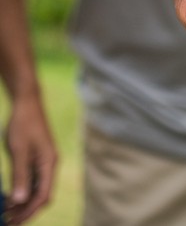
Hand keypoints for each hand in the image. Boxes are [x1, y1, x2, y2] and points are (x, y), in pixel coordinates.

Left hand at [3, 94, 56, 224]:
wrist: (27, 103)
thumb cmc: (23, 124)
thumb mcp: (18, 150)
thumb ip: (20, 175)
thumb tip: (20, 201)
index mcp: (49, 163)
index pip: (43, 196)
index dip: (28, 212)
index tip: (11, 222)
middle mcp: (49, 165)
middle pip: (41, 196)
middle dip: (25, 211)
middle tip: (6, 221)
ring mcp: (44, 162)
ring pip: (37, 189)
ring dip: (23, 202)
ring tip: (4, 211)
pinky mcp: (37, 158)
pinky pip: (33, 180)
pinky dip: (22, 191)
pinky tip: (9, 195)